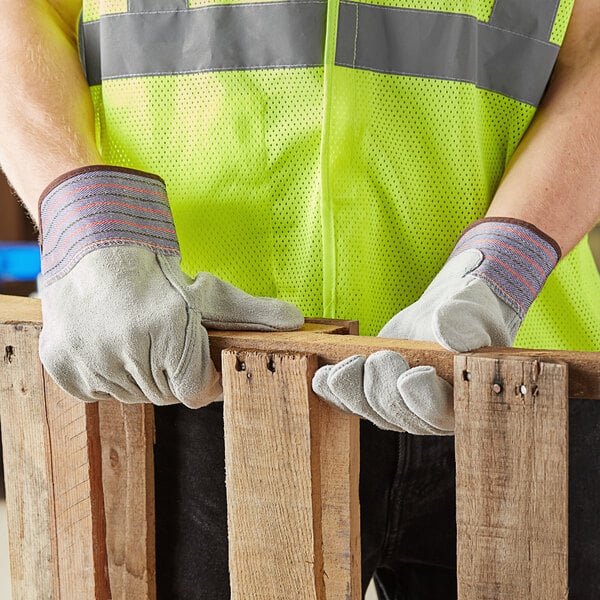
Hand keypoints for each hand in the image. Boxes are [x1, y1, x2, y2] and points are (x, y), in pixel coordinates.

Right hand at [38, 166, 302, 406]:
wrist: (96, 246)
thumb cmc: (158, 271)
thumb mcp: (207, 292)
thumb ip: (251, 314)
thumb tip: (296, 322)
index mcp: (169, 327)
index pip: (197, 391)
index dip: (205, 380)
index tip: (203, 366)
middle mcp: (127, 346)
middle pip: (165, 395)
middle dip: (173, 375)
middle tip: (167, 344)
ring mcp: (90, 357)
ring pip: (131, 397)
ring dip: (141, 377)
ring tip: (138, 340)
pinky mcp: (61, 365)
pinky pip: (98, 394)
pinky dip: (108, 378)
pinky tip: (111, 345)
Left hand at [313, 219, 558, 433]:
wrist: (442, 311)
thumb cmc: (464, 310)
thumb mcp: (470, 308)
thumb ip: (464, 322)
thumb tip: (452, 333)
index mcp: (462, 398)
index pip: (444, 411)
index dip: (426, 399)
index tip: (412, 375)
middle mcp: (430, 413)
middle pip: (399, 415)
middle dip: (383, 387)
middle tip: (381, 357)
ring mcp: (398, 408)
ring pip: (369, 410)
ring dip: (353, 390)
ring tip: (350, 363)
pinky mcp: (372, 396)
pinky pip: (348, 402)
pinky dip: (332, 391)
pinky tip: (322, 376)